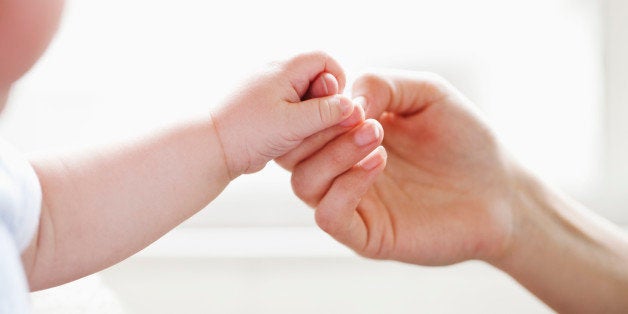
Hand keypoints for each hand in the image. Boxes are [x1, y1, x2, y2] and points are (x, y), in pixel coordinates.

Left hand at [212, 51, 358, 177]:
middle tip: (316, 128)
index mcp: (284, 68)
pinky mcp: (264, 109)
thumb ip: (326, 113)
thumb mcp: (293, 124)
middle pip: (317, 79)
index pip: (325, 61)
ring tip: (298, 137)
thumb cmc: (247, 133)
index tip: (336, 110)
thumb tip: (352, 106)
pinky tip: (287, 142)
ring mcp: (268, 90)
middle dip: (324, 104)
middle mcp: (276, 74)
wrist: (210, 148)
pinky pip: (291, 110)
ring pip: (305, 98)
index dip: (337, 84)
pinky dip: (296, 125)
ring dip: (310, 118)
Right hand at [285, 71, 520, 264]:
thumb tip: (347, 101)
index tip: (341, 91)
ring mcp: (353, 202)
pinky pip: (329, 215)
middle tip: (362, 116)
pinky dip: (344, 187)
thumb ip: (383, 83)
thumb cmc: (464, 140)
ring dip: (333, 154)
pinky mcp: (367, 235)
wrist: (501, 191)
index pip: (302, 123)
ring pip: (304, 183)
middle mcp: (342, 169)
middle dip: (318, 129)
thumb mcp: (427, 93)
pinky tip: (379, 164)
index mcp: (348, 136)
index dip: (312, 104)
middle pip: (291, 153)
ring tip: (377, 137)